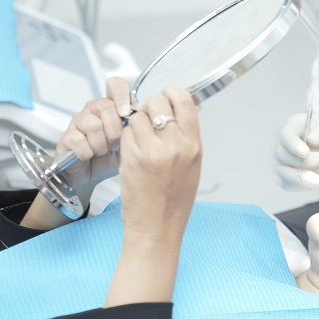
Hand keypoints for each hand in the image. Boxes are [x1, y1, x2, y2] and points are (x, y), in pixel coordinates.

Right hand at [54, 77, 132, 189]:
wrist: (92, 176)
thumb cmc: (111, 157)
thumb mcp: (129, 141)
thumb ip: (135, 127)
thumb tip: (141, 117)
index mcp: (110, 106)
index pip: (115, 85)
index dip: (122, 96)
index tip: (126, 114)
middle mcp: (92, 109)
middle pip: (106, 107)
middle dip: (115, 131)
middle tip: (114, 144)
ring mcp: (78, 122)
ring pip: (94, 125)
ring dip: (101, 144)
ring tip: (102, 151)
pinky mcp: (66, 137)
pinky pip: (80, 141)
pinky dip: (88, 152)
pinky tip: (89, 156)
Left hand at [119, 85, 201, 241]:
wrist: (158, 226)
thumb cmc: (175, 199)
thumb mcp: (193, 164)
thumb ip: (187, 136)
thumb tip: (184, 109)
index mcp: (193, 145)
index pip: (184, 101)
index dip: (172, 92)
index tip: (166, 93)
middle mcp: (175, 146)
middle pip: (157, 103)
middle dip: (149, 105)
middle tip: (148, 116)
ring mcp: (152, 152)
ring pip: (137, 116)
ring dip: (135, 122)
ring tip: (139, 138)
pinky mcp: (132, 159)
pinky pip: (125, 133)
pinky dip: (126, 137)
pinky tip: (132, 150)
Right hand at [276, 112, 318, 188]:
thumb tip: (311, 140)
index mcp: (295, 126)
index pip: (286, 136)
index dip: (293, 145)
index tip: (305, 153)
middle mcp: (286, 143)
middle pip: (283, 155)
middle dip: (304, 162)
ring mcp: (286, 161)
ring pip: (282, 172)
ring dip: (300, 178)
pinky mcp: (291, 175)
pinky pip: (288, 184)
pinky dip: (300, 186)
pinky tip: (315, 183)